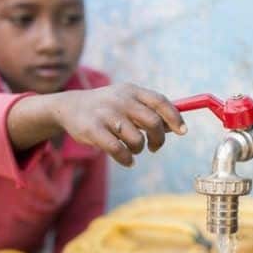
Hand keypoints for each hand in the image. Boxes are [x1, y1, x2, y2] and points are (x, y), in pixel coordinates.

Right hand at [53, 83, 186, 165]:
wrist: (70, 107)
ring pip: (137, 140)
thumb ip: (150, 111)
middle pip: (153, 122)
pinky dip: (127, 160)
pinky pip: (119, 151)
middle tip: (154, 147)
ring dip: (139, 149)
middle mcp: (120, 100)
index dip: (175, 118)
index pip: (161, 102)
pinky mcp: (93, 130)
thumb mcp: (128, 101)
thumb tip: (176, 126)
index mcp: (132, 91)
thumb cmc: (108, 108)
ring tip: (133, 149)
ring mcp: (106, 114)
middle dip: (158, 139)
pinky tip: (127, 161)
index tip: (182, 131)